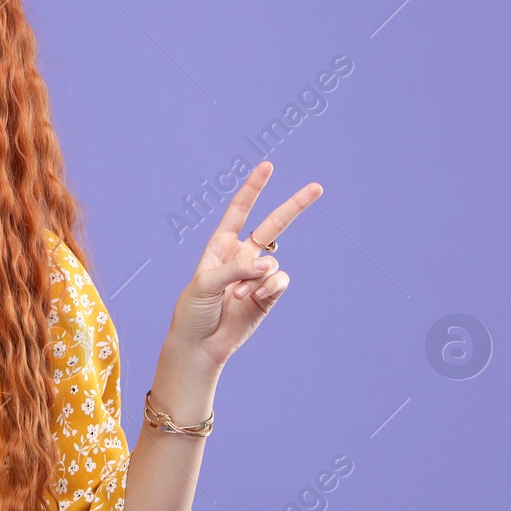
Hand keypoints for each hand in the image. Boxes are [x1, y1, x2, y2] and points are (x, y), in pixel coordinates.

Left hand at [167, 160, 323, 372]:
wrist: (200, 344)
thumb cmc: (194, 311)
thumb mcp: (205, 283)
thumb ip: (236, 269)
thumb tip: (268, 265)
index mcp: (220, 246)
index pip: (239, 211)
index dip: (253, 188)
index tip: (267, 166)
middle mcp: (242, 256)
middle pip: (273, 225)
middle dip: (294, 206)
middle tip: (317, 188)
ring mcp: (257, 276)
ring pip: (273, 263)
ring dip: (259, 278)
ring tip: (240, 296)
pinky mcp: (268, 295)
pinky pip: (279, 282)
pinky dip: (269, 288)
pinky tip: (254, 299)